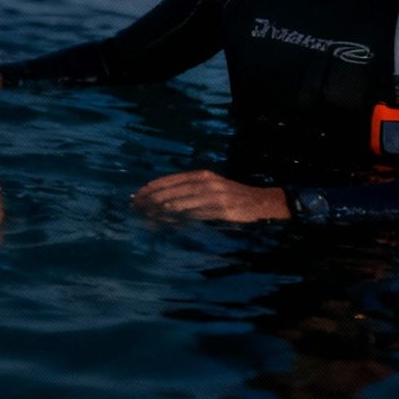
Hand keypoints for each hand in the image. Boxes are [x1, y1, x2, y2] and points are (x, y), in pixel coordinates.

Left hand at [132, 171, 288, 222]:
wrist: (262, 202)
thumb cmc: (233, 195)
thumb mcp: (212, 185)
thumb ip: (191, 190)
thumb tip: (166, 200)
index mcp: (203, 175)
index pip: (172, 180)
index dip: (154, 187)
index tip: (138, 194)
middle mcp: (207, 183)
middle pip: (173, 191)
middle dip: (152, 199)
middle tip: (136, 207)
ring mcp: (215, 196)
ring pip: (182, 203)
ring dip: (161, 211)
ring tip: (146, 216)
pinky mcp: (222, 210)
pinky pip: (196, 215)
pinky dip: (180, 219)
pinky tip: (168, 222)